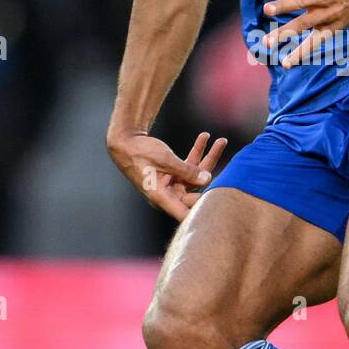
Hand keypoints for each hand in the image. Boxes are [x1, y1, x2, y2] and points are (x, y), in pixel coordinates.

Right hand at [107, 128, 227, 219]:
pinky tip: (205, 137)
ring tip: (221, 140)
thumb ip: (186, 170)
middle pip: (197, 189)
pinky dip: (197, 153)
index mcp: (162, 197)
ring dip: (208, 157)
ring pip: (196, 176)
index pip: (187, 211)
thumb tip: (207, 178)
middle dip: (212, 169)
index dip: (204, 209)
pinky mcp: (174, 175)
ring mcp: (172, 185)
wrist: (124, 142)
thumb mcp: (165, 159)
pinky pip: (189, 167)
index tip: (222, 195)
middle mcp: (169, 194)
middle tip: (223, 147)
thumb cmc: (139, 152)